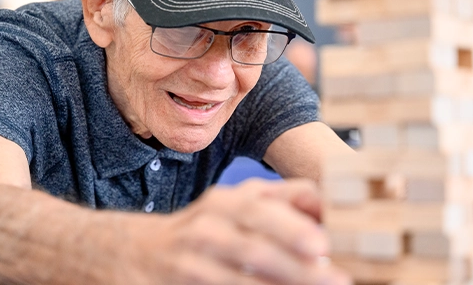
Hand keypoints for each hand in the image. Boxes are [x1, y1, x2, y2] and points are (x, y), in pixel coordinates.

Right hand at [121, 178, 350, 284]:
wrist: (136, 252)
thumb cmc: (201, 233)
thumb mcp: (233, 211)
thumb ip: (277, 204)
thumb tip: (326, 207)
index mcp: (230, 198)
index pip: (271, 196)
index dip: (304, 208)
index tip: (336, 228)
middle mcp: (212, 216)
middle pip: (259, 224)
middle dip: (296, 239)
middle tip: (331, 260)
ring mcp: (197, 247)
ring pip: (248, 259)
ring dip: (288, 274)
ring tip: (323, 283)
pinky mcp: (186, 275)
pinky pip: (228, 284)